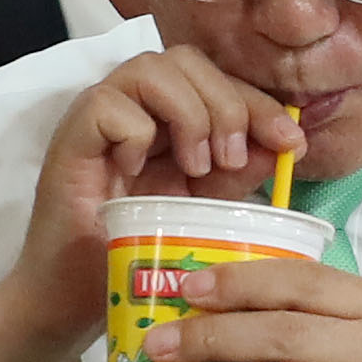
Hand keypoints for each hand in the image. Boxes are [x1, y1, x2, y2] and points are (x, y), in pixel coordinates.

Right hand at [0, 48, 303, 361]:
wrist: (72, 301)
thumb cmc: (128, 257)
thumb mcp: (202, 211)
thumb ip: (238, 175)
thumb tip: (286, 144)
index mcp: (164, 120)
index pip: (216, 80)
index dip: (258, 102)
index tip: (292, 142)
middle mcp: (130, 109)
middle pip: (185, 60)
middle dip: (226, 104)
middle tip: (230, 161)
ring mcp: (96, 121)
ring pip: (149, 68)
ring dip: (187, 113)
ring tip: (195, 167)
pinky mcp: (69, 141)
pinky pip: (108, 105)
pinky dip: (134, 133)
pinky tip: (137, 174)